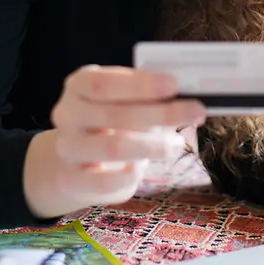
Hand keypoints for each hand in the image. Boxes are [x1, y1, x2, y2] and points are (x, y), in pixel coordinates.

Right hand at [23, 65, 205, 217]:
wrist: (77, 158)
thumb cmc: (111, 121)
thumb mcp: (124, 100)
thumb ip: (148, 95)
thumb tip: (187, 93)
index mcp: (79, 85)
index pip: (104, 83)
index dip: (140, 84)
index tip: (174, 84)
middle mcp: (67, 114)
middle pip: (113, 114)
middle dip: (161, 113)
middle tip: (196, 111)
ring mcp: (67, 148)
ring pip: (112, 146)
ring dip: (152, 145)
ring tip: (175, 143)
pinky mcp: (71, 180)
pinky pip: (103, 181)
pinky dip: (129, 175)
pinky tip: (141, 168)